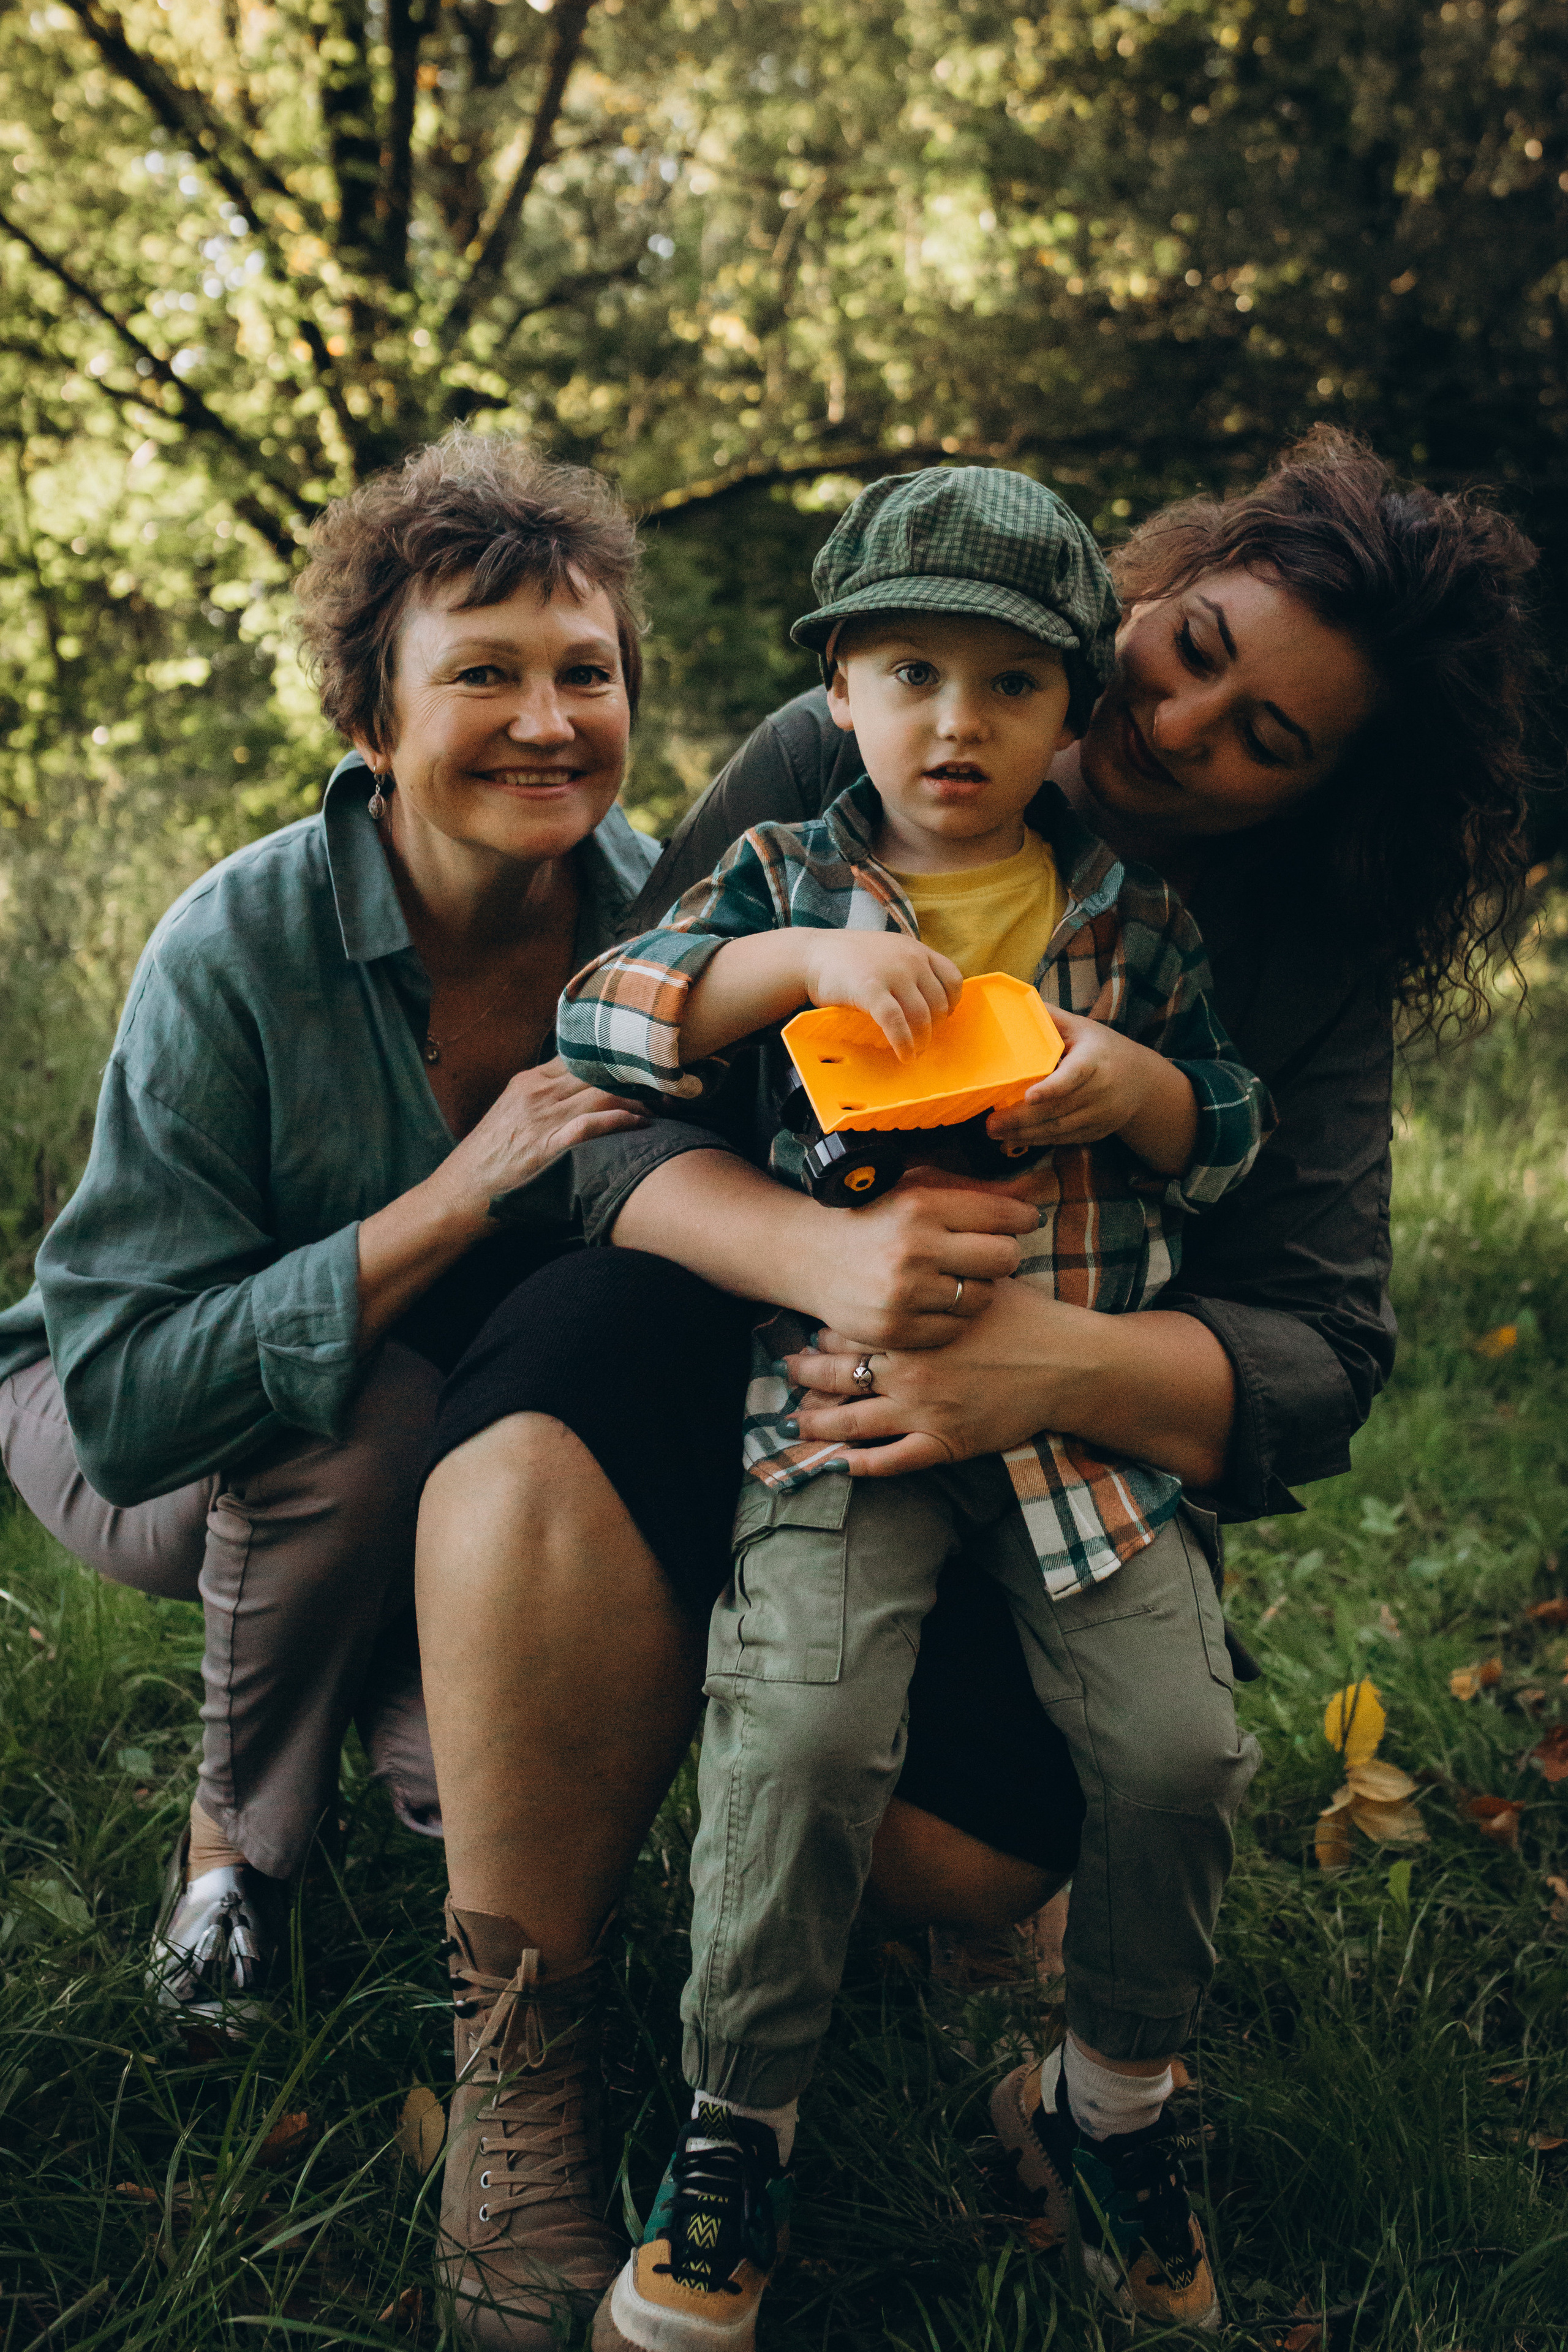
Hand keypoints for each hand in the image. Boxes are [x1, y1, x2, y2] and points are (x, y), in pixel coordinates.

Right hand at [430, 1056, 647, 1226]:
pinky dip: (621, 1119)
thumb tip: (582, 1093)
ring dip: (638, 1098)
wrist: (460, 1193)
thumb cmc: (490, 1160)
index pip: (582, 1055)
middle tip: (665, 1087)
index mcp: (529, 1081)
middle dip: (636, 1077)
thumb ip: (542, 1099)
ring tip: (662, 1107)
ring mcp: (541, 1119)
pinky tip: (641, 1122)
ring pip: (601, 1092)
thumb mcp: (511, 1115)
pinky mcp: (546, 1147)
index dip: (617, 1060)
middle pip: (598, 1070)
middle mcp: (537, 1093)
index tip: (643, 1069)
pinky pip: (591, 1124)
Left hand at [784, 1281, 1080, 1475]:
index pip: (848, 1333)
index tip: (809, 1335)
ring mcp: (923, 1411)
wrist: (1068, 1364)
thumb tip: (918, 1244)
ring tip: (796, 1424)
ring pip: (854, 1424)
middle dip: (806, 1376)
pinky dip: (862, 1467)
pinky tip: (840, 1467)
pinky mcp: (944, 1443)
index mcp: (912, 1329)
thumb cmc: (1027, 1317)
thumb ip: (940, 1272)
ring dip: (820, 1426)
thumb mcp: (978, 1280)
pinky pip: (892, 1462)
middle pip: (838, 1376)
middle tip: (787, 1373)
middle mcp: (907, 1371)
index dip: (824, 1334)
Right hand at [795, 1179, 1036, 1350]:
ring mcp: (904, 1293)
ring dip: (977, 1288)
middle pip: (1004, 1257)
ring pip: (983, 1297)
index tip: (1022, 1220)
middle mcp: (914, 1248)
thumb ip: (975, 1192)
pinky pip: (955, 1328)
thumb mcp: (918, 1188)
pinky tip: (935, 1302)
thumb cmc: (876, 1216)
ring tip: (955, 1277)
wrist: (810, 1255)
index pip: (1003, 1214)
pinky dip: (952, 1318)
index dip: (1022, 1218)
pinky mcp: (896, 1329)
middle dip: (1001, 1254)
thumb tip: (1035, 1196)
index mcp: (922, 1205)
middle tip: (986, 1253)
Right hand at [800, 932, 962, 1060]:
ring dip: (922, 1040)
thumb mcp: (886, 952)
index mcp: (915, 949)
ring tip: (914, 1052)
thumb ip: (908, 968)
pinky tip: (903, 1054)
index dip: (952, 1002)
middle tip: (924, 1041)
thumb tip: (927, 1003)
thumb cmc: (847, 958)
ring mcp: (891, 973)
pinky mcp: (871, 990)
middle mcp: (909, 959)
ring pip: (922, 1015)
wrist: (810, 955)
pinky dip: (903, 1043)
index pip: (952, 978)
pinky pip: (896, 1023)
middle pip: (939, 1002)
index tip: (943, 1017)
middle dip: (935, 1027)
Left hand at [986, 1009, 1195, 1170]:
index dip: (1053, 1087)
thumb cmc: (1103, 1048)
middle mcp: (1101, 1091)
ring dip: (1025, 1135)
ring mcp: (1101, 1115)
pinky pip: (1065, 1139)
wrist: (1142, 1080)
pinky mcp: (1098, 1131)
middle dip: (1022, 1119)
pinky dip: (1039, 1141)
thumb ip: (1051, 1018)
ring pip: (1059, 1129)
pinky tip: (1016, 1140)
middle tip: (990, 1124)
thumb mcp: (1082, 1028)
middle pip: (1059, 1109)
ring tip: (996, 1133)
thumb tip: (1018, 1004)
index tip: (1031, 1096)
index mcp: (1095, 1059)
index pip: (1074, 1075)